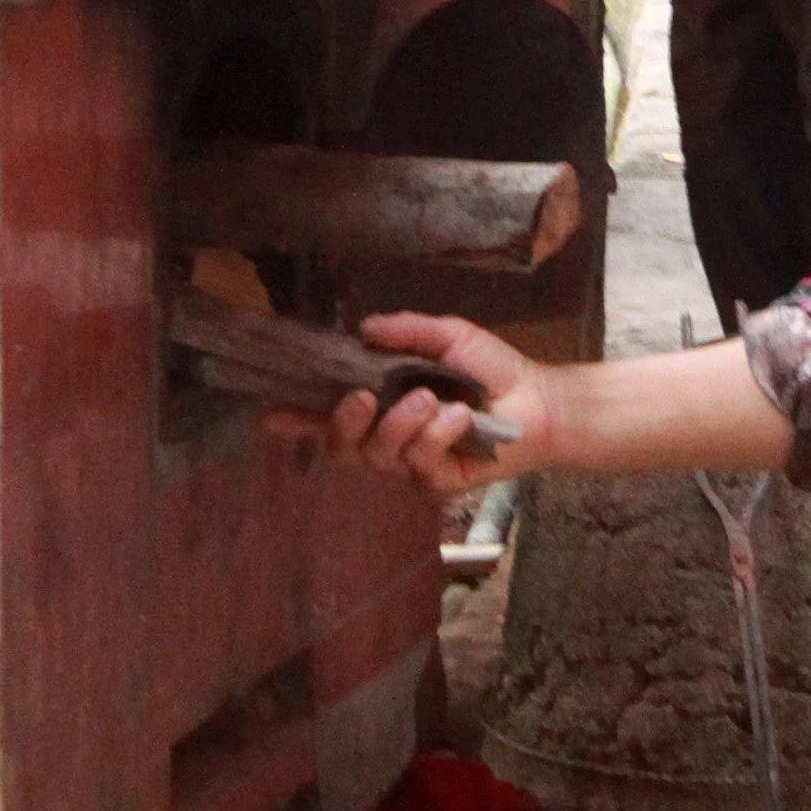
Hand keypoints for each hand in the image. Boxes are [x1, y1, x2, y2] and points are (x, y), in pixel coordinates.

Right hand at [315, 312, 556, 503]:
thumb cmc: (490, 368)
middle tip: (363, 397)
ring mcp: (409, 465)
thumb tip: (364, 328)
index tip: (272, 416)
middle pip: (340, 447)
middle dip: (343, 423)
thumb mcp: (447, 337)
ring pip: (378, 456)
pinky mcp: (437, 483)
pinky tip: (461, 418)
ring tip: (429, 400)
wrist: (538, 399)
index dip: (297, 419)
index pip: (328, 416)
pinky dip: (437, 436)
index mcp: (381, 404)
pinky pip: (419, 465)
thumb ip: (406, 331)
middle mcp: (387, 437)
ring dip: (400, 425)